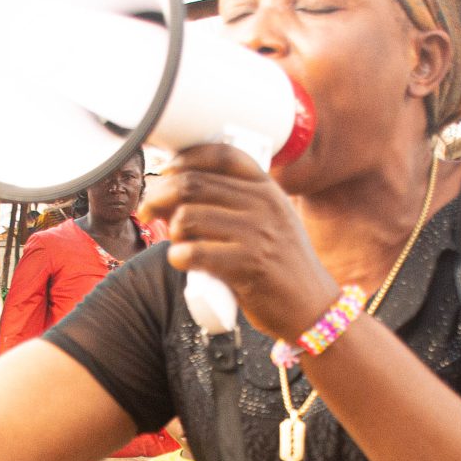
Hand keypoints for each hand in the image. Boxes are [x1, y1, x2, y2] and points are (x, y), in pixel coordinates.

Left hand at [139, 144, 341, 342]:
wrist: (311, 306)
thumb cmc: (280, 264)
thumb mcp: (271, 219)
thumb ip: (237, 201)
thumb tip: (175, 191)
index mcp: (267, 188)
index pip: (221, 154)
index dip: (185, 159)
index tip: (167, 173)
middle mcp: (263, 205)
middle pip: (193, 184)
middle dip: (160, 196)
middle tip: (149, 212)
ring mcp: (257, 234)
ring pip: (188, 217)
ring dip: (171, 230)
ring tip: (177, 242)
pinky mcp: (247, 266)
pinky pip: (194, 253)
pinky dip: (177, 257)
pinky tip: (180, 261)